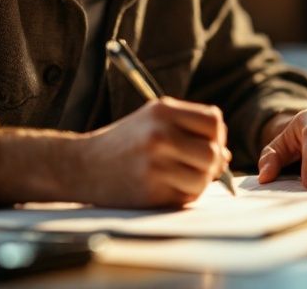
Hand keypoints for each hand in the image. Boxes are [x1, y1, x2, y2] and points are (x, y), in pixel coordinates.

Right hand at [79, 97, 230, 206]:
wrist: (80, 166)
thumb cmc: (123, 143)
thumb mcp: (152, 121)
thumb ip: (189, 131)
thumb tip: (226, 157)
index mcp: (162, 110)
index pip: (213, 120)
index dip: (216, 135)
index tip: (206, 143)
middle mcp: (159, 134)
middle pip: (213, 152)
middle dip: (212, 162)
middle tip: (198, 166)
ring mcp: (154, 164)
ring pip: (204, 178)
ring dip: (199, 182)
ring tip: (180, 177)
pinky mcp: (150, 191)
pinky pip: (187, 196)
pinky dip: (184, 195)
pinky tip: (166, 187)